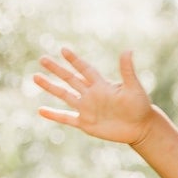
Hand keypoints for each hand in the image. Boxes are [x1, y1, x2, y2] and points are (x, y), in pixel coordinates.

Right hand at [34, 47, 154, 145]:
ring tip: (35, 77)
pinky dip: (54, 115)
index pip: (84, 69)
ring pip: (65, 95)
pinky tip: (40, 110)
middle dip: (57, 70)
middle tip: (42, 59)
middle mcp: (91, 95)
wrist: (141, 128)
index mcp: (101, 85)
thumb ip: (127, 71)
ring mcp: (87, 109)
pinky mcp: (86, 124)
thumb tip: (128, 51)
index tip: (63, 50)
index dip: (74, 60)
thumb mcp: (133, 88)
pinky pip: (66, 119)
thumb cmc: (140, 107)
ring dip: (50, 87)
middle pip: (70, 79)